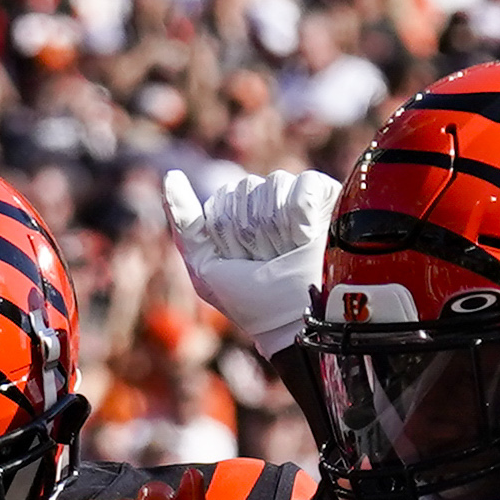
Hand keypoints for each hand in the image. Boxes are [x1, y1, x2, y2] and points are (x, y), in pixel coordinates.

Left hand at [162, 165, 342, 362]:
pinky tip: (306, 236)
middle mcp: (271, 203)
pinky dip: (303, 211)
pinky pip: (304, 184)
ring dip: (279, 229)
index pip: (224, 199)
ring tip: (291, 255)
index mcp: (242, 215)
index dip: (229, 233)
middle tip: (270, 263)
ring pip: (274, 185)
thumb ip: (186, 226)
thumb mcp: (206, 269)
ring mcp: (300, 199)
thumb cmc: (253, 303)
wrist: (298, 323)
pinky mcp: (328, 197)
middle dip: (253, 234)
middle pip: (246, 189)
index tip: (244, 263)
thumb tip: (172, 175)